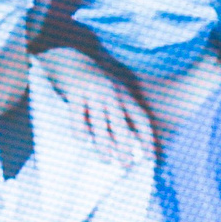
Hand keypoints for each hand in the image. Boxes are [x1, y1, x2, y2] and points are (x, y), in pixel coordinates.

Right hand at [37, 46, 154, 166]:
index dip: (147, 138)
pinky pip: (78, 115)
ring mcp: (93, 93)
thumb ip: (122, 109)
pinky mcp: (75, 93)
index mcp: (124, 94)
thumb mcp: (113, 90)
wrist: (70, 57)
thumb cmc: (93, 81)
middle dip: (126, 145)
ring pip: (100, 122)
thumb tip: (133, 139)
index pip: (141, 118)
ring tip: (106, 160)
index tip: (151, 157)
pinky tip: (82, 140)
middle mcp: (111, 94)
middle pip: (121, 123)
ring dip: (104, 143)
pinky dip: (80, 128)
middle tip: (127, 163)